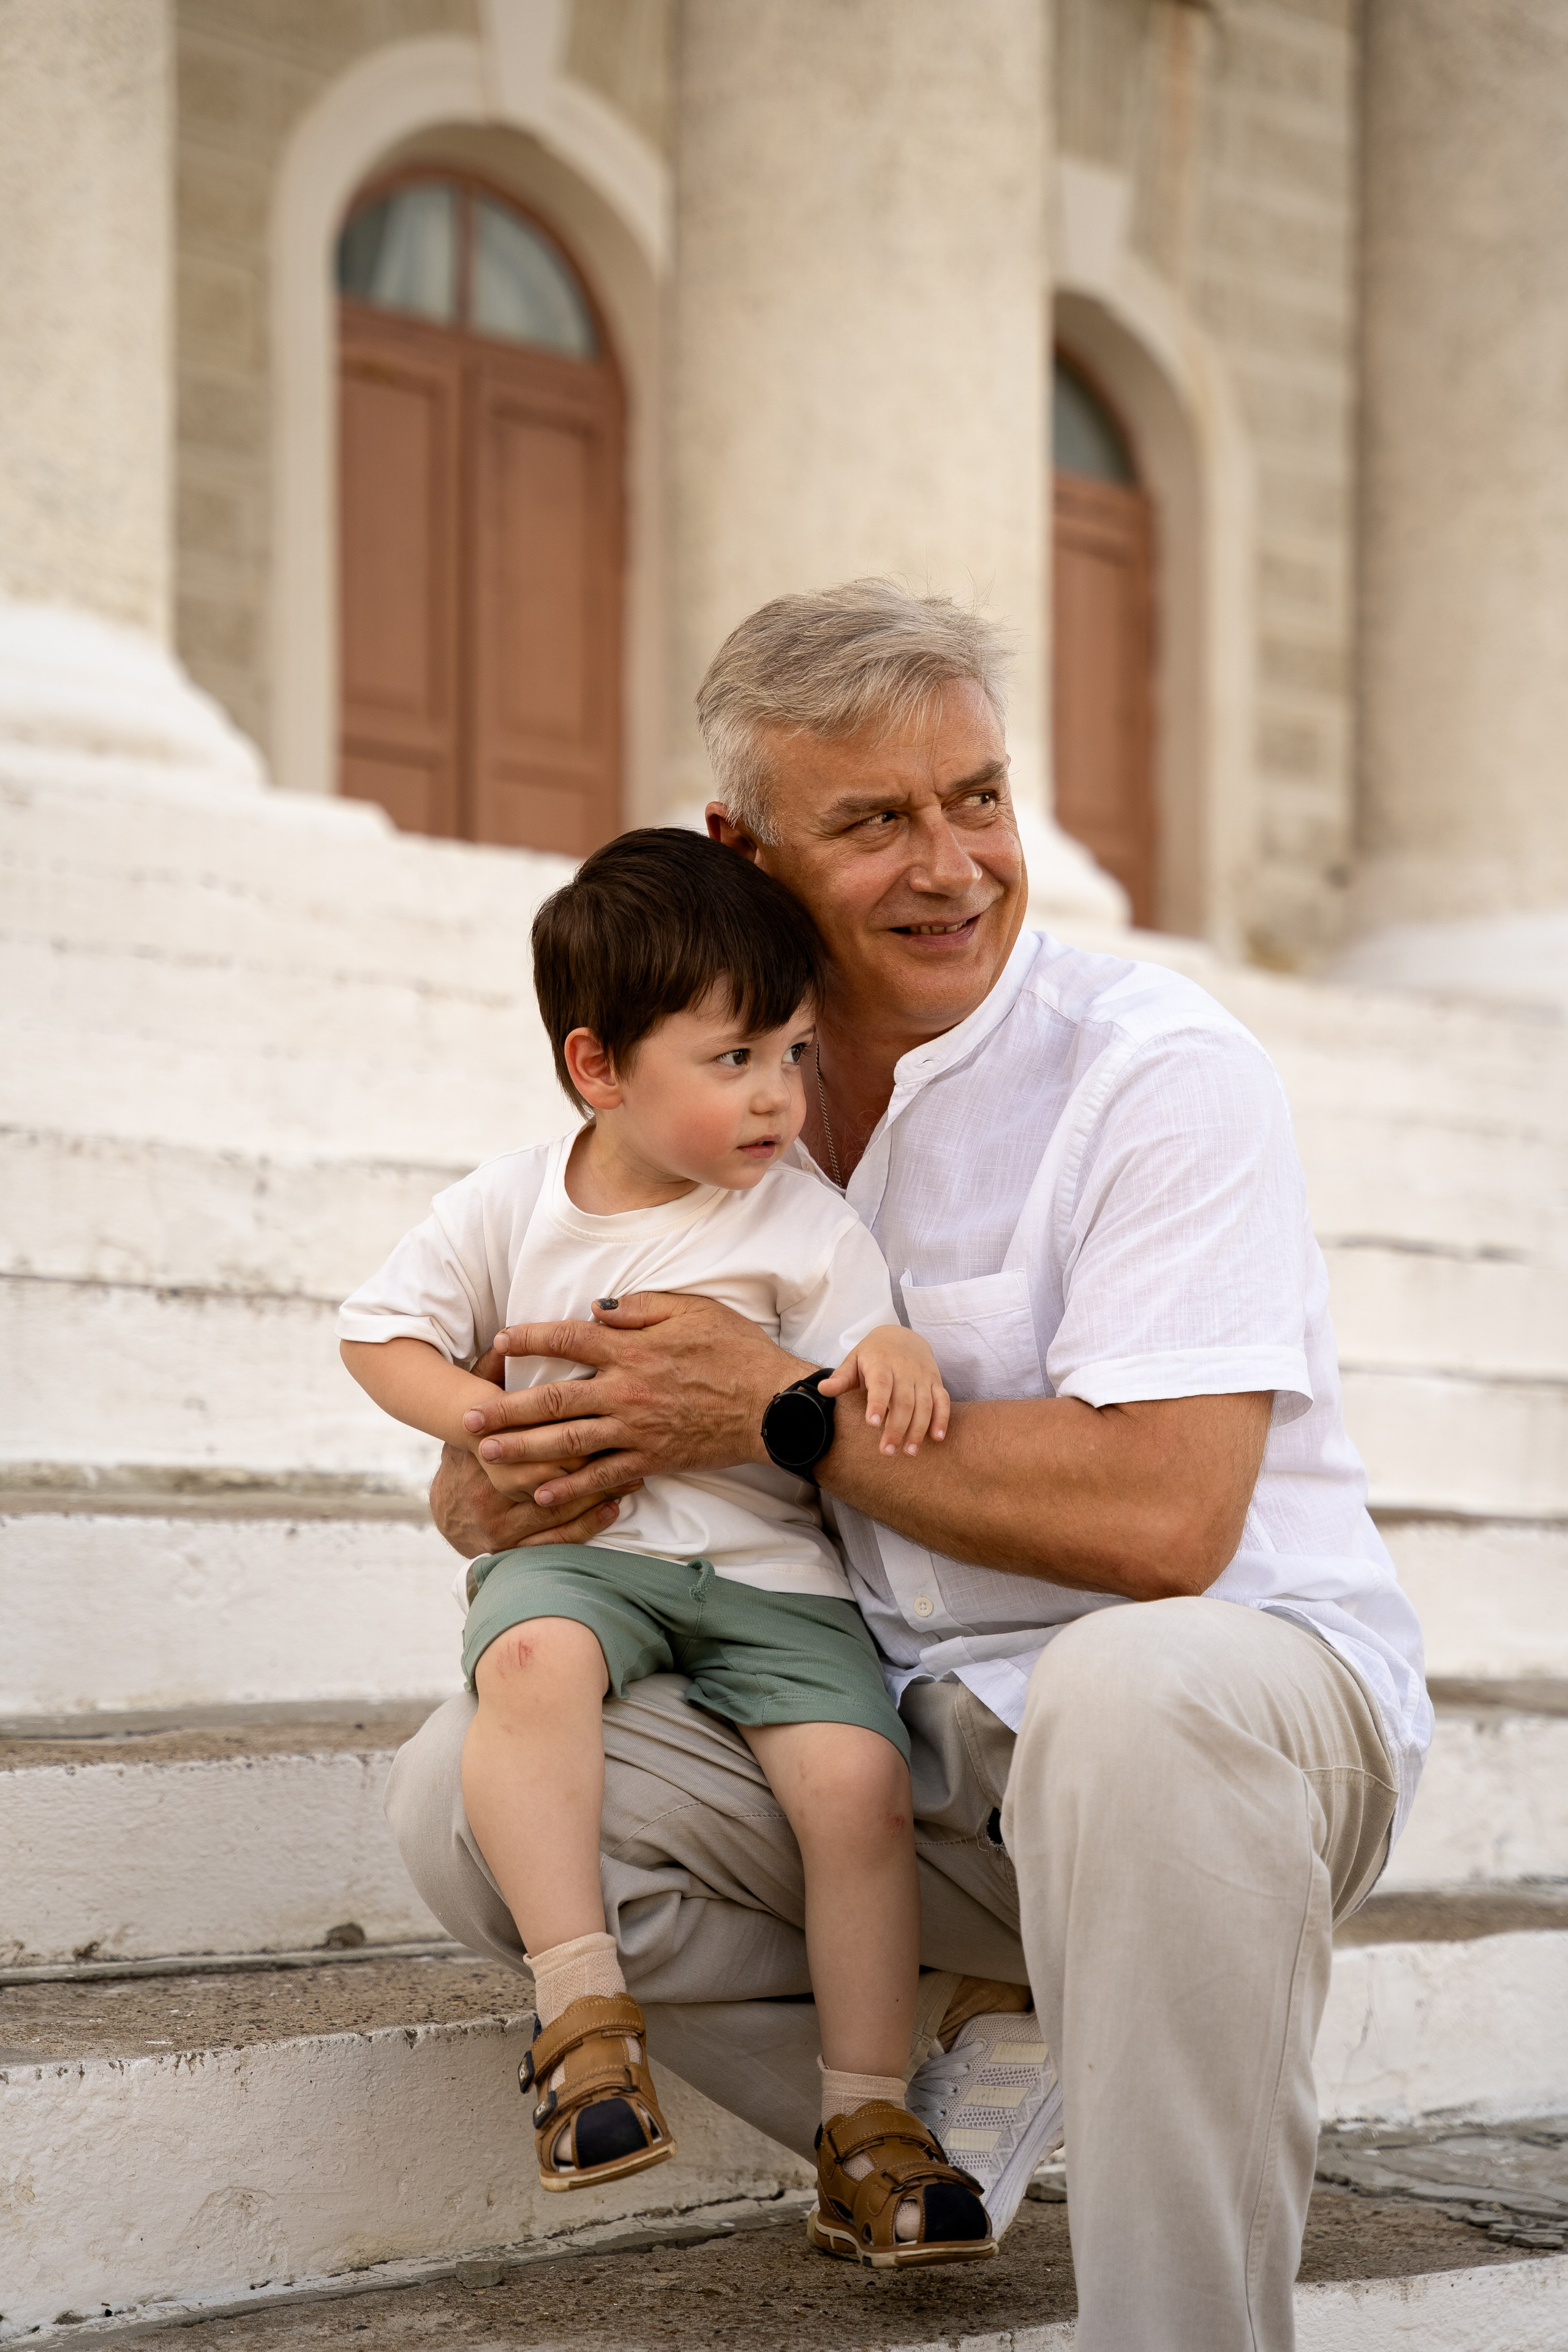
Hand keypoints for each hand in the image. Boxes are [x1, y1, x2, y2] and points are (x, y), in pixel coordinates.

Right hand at [427, 1340, 637, 1557]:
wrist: (448, 1513)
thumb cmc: (470, 1450)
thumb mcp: (470, 1413)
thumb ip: (489, 1373)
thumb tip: (509, 1338)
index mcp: (479, 1451)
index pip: (530, 1436)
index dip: (569, 1422)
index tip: (605, 1407)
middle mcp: (486, 1490)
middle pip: (550, 1472)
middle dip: (593, 1457)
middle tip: (632, 1443)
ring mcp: (499, 1523)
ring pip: (559, 1506)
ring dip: (600, 1489)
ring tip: (635, 1474)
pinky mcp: (511, 1548)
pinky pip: (556, 1538)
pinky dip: (588, 1522)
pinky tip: (614, 1507)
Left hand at [459, 1293, 807, 1509]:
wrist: (771, 1404)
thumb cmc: (736, 1350)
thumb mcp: (693, 1309)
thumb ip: (641, 1308)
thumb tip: (597, 1310)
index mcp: (631, 1349)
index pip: (568, 1339)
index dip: (530, 1339)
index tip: (499, 1342)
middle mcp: (624, 1390)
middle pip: (551, 1399)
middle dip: (505, 1408)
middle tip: (467, 1417)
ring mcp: (635, 1429)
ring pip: (566, 1442)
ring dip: (522, 1449)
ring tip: (486, 1454)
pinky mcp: (651, 1459)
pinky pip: (601, 1477)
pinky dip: (569, 1489)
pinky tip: (538, 1495)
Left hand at [820, 1325, 950, 1455]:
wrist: (902, 1335)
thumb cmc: (873, 1354)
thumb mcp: (854, 1360)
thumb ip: (840, 1378)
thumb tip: (821, 1389)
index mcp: (881, 1363)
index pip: (880, 1384)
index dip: (877, 1404)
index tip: (872, 1424)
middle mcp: (904, 1369)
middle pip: (903, 1401)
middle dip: (896, 1428)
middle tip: (887, 1451)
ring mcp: (922, 1376)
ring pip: (924, 1404)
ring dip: (918, 1430)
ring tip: (909, 1452)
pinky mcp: (936, 1382)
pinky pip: (942, 1401)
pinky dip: (942, 1419)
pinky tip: (936, 1438)